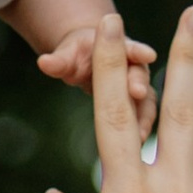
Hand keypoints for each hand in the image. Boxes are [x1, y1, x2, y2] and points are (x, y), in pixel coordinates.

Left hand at [34, 17, 156, 131]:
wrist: (86, 60)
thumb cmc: (78, 54)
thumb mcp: (68, 55)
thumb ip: (59, 60)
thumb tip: (43, 62)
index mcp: (120, 48)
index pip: (131, 47)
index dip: (139, 51)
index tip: (148, 54)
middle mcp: (134, 67)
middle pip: (141, 75)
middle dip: (140, 83)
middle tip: (138, 93)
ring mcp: (138, 87)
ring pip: (146, 101)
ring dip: (145, 115)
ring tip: (140, 133)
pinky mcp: (137, 106)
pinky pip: (142, 117)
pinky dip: (140, 129)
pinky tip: (136, 145)